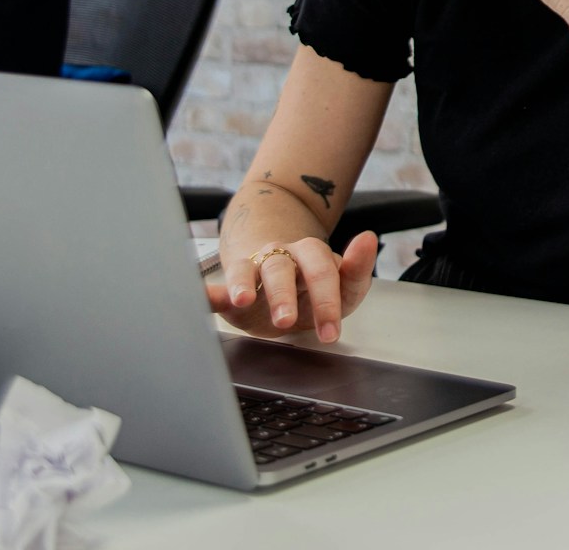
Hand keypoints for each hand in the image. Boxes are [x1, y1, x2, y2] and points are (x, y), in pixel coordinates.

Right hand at [208, 232, 376, 342]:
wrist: (278, 279)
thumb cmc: (312, 288)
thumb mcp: (343, 287)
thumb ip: (358, 270)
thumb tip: (368, 237)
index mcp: (312, 256)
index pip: (323, 270)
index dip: (327, 301)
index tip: (330, 332)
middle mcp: (281, 257)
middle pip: (282, 267)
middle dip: (283, 294)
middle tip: (285, 321)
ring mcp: (253, 270)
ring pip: (248, 270)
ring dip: (244, 285)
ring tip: (243, 300)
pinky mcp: (230, 289)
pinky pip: (215, 287)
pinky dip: (207, 292)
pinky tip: (200, 296)